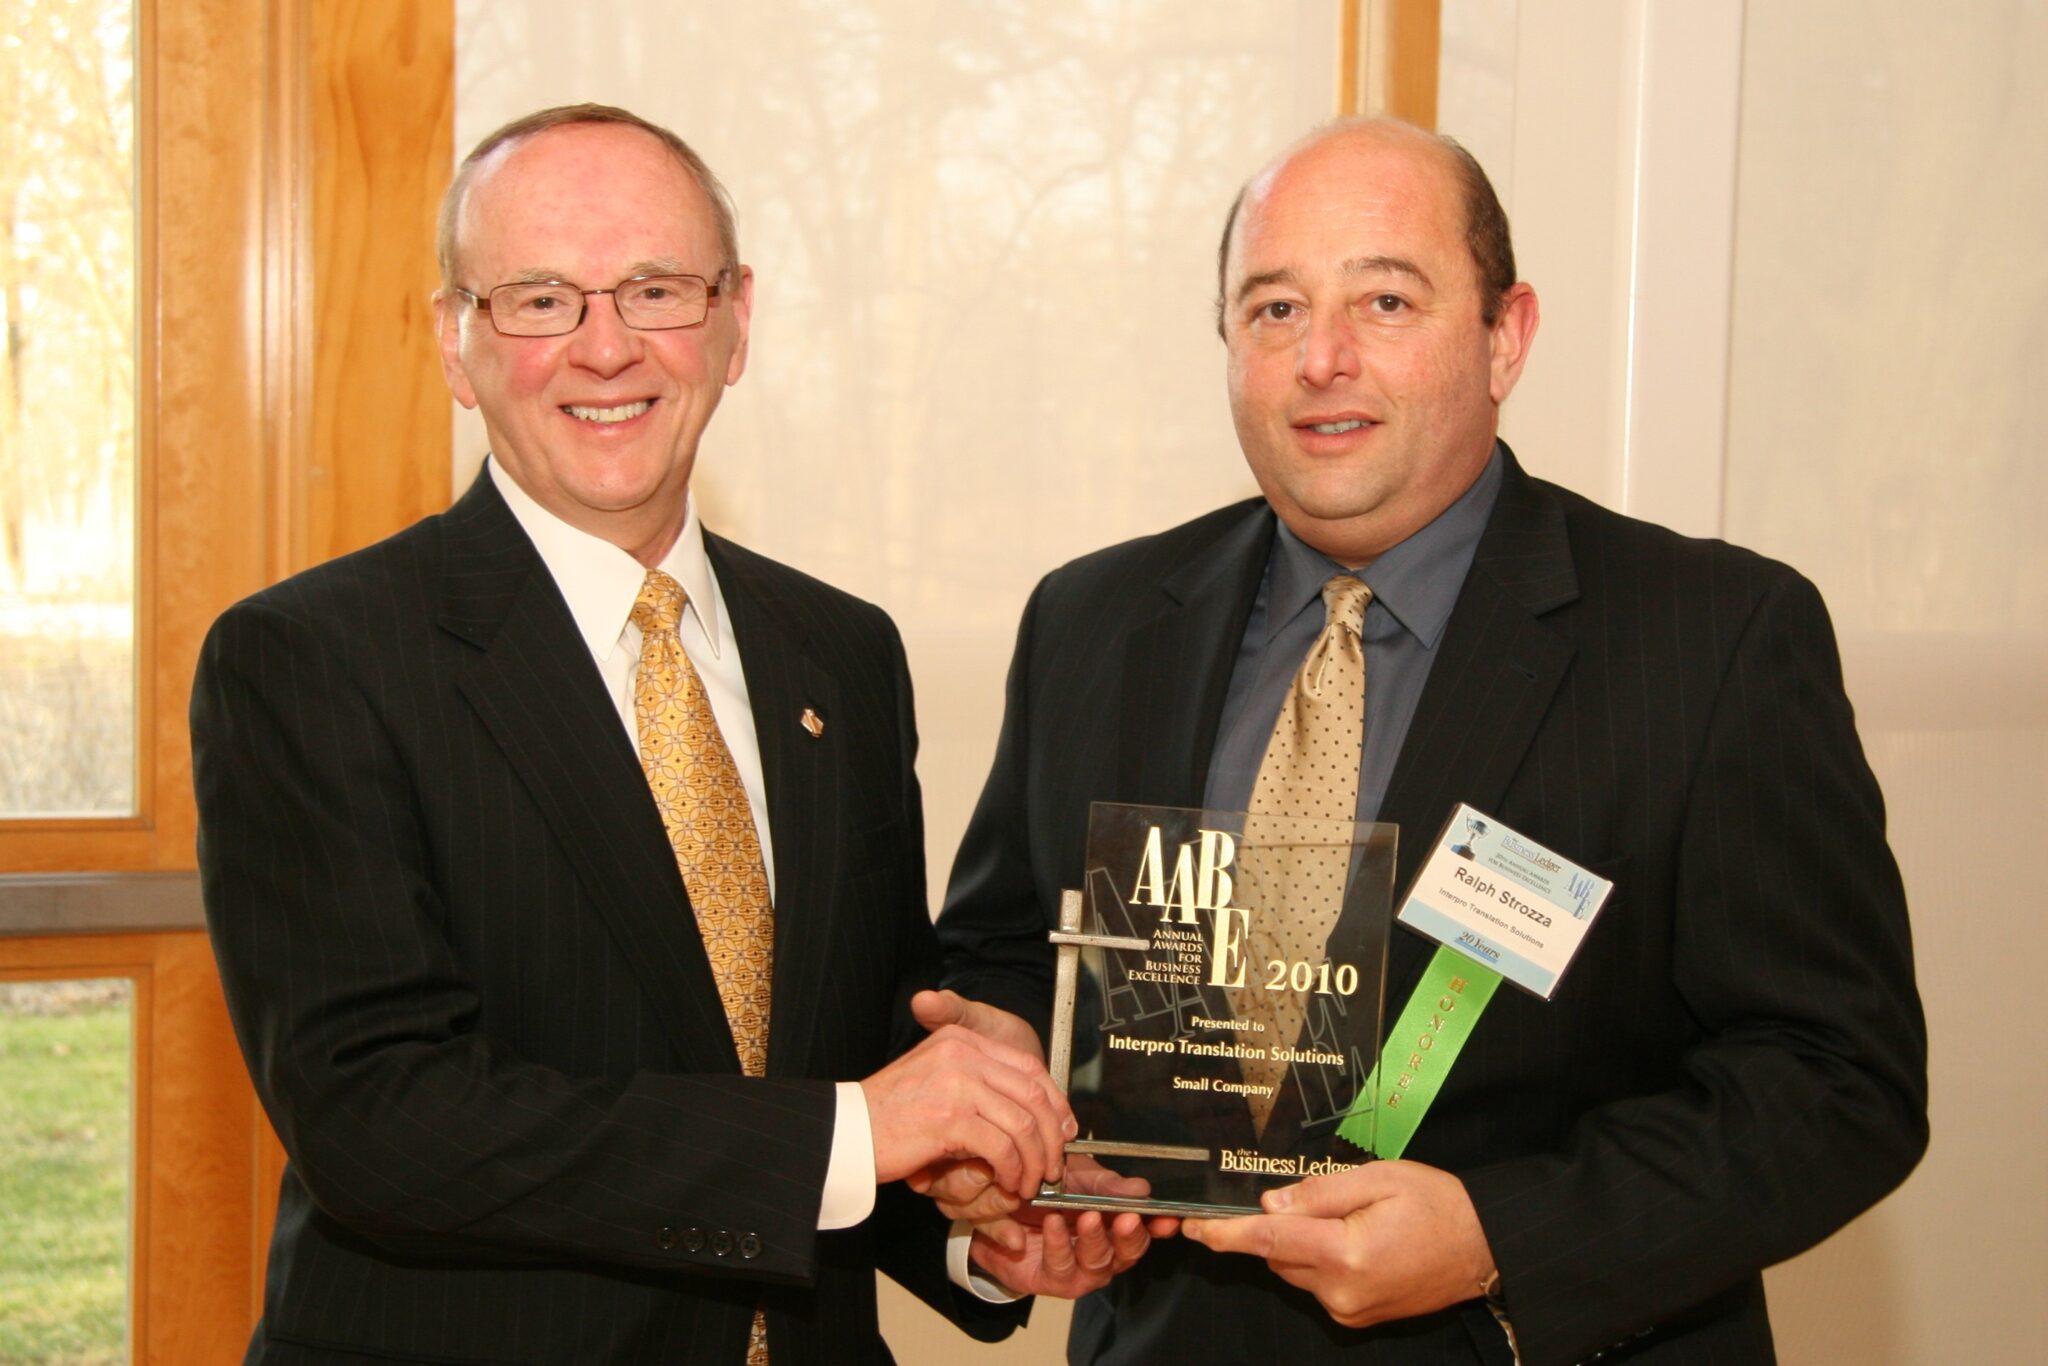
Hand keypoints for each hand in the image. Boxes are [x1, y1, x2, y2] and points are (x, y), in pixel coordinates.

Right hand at [900, 990, 1056, 1225]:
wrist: (847, 1131)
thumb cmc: (890, 1112)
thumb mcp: (935, 1079)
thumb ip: (977, 1081)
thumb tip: (1029, 1108)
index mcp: (960, 1040)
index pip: (1028, 1066)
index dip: (1054, 1101)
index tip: (1063, 1130)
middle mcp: (962, 1054)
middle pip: (1034, 1094)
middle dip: (1052, 1135)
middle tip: (1053, 1165)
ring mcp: (957, 1083)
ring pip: (1023, 1123)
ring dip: (1035, 1160)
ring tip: (1030, 1182)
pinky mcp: (950, 1117)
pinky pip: (1002, 1147)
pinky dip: (1012, 1170)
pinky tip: (1009, 1184)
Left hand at [941, 1152, 1171, 1257]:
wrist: (999, 1206)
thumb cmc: (1046, 1189)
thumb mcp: (1078, 1176)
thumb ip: (1107, 1185)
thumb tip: (1143, 1190)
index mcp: (1117, 1224)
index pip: (1147, 1229)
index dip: (1160, 1224)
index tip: (1169, 1216)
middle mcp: (1106, 1252)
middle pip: (1128, 1251)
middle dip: (1130, 1235)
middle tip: (1129, 1216)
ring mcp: (1080, 1270)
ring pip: (1098, 1263)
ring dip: (1095, 1240)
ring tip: (1088, 1217)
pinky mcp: (1052, 1280)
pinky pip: (1061, 1266)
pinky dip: (1058, 1244)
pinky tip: (1054, 1223)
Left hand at [1181, 1160, 1494, 1328]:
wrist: (1482, 1248)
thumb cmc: (1437, 1205)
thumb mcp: (1379, 1178)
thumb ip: (1319, 1192)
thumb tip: (1270, 1204)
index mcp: (1345, 1254)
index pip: (1268, 1239)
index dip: (1225, 1232)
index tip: (1192, 1226)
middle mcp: (1341, 1291)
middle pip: (1278, 1252)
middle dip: (1279, 1223)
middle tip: (1318, 1198)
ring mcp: (1349, 1310)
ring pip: (1294, 1268)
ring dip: (1301, 1241)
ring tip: (1350, 1217)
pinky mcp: (1356, 1317)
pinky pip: (1316, 1282)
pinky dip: (1319, 1258)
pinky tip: (1356, 1239)